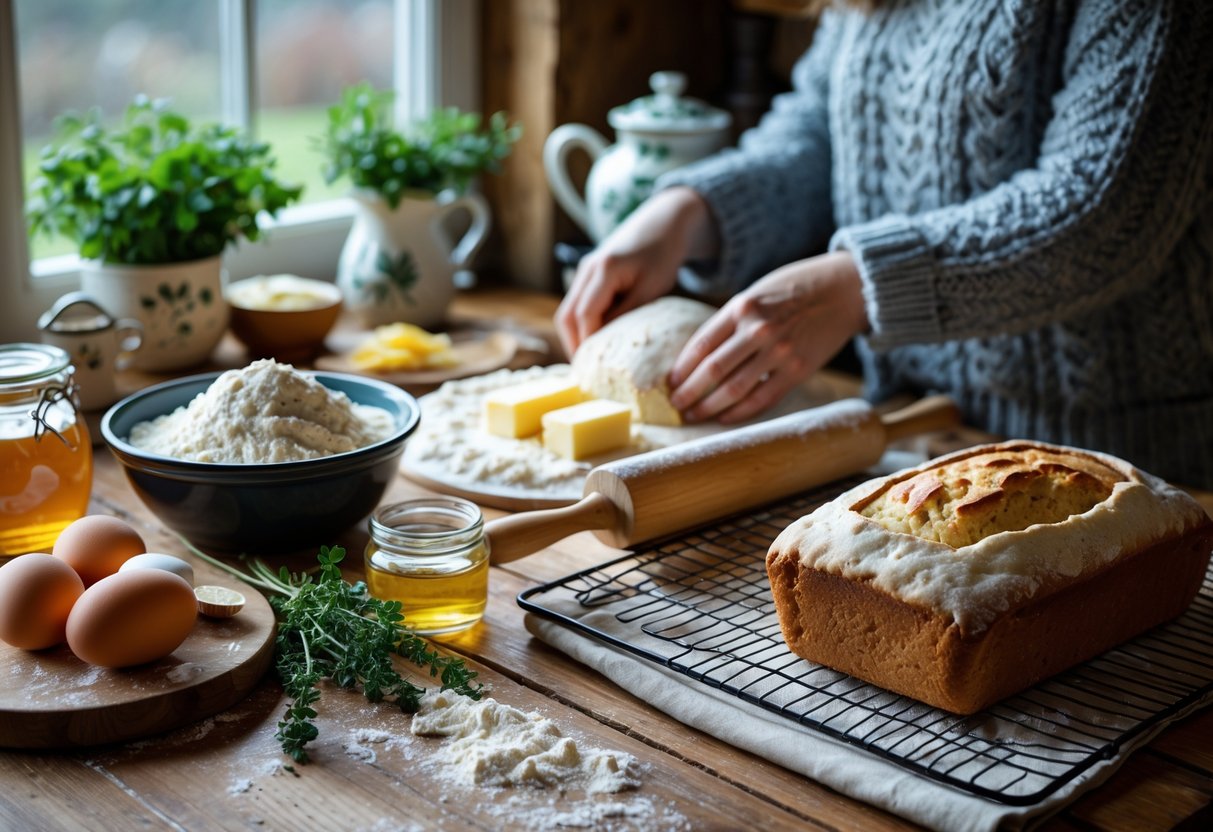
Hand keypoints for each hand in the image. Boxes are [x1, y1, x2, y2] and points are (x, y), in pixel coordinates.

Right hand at [555, 187, 717, 357]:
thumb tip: (609, 345)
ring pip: (567, 311)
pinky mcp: (588, 275)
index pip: (585, 314)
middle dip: (574, 345)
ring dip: (575, 337)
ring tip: (588, 362)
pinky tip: (594, 342)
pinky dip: (581, 325)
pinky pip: (577, 304)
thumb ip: (628, 314)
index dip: (587, 343)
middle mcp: (587, 269)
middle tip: (585, 372)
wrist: (662, 223)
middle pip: (566, 315)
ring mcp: (584, 271)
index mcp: (604, 270)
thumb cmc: (662, 256)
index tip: (594, 368)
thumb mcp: (651, 289)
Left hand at [668, 251, 867, 422]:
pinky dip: (740, 412)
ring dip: (709, 407)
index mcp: (742, 307)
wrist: (846, 288)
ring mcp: (779, 352)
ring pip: (734, 390)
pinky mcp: (798, 370)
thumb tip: (702, 355)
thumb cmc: (796, 288)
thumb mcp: (756, 293)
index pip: (700, 345)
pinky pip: (763, 399)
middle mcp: (758, 330)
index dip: (681, 369)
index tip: (669, 383)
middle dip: (689, 393)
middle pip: (712, 371)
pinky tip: (725, 418)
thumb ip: (731, 320)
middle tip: (675, 406)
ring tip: (694, 415)